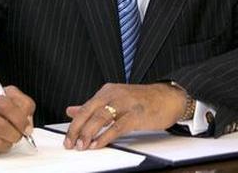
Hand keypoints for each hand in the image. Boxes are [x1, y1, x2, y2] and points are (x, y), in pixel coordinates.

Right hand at [0, 84, 35, 157]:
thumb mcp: (2, 94)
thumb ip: (20, 102)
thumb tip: (28, 122)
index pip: (7, 106)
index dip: (21, 119)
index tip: (27, 126)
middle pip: (1, 127)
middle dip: (15, 133)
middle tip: (19, 134)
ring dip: (7, 143)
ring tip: (6, 137)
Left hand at [64, 83, 184, 149]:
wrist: (169, 97)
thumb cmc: (142, 101)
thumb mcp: (115, 99)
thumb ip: (93, 106)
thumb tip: (71, 111)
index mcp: (107, 91)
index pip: (85, 108)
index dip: (74, 125)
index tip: (68, 139)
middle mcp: (114, 94)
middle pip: (90, 112)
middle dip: (77, 130)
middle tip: (71, 145)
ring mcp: (126, 103)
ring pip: (101, 117)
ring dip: (89, 134)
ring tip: (82, 146)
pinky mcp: (137, 114)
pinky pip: (118, 126)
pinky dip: (106, 136)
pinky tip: (99, 144)